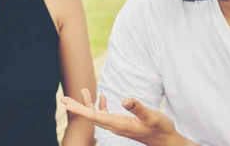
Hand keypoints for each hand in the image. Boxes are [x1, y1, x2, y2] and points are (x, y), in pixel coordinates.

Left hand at [61, 89, 177, 145]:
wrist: (166, 140)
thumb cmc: (160, 128)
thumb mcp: (152, 116)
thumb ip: (138, 108)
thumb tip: (125, 100)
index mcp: (119, 124)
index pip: (94, 116)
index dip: (79, 109)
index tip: (66, 103)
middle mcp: (115, 126)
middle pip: (91, 116)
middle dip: (78, 107)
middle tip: (64, 98)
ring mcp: (118, 125)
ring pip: (97, 115)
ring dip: (88, 104)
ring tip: (83, 90)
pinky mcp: (122, 124)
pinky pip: (106, 115)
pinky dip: (101, 106)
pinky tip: (102, 98)